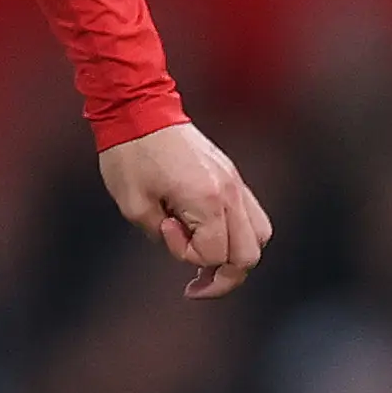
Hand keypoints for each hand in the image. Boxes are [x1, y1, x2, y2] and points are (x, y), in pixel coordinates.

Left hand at [98, 121, 271, 300]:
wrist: (138, 109)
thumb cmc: (130, 156)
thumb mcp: (134, 207)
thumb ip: (163, 236)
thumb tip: (186, 245)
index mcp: (207, 200)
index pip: (216, 255)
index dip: (188, 256)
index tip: (164, 229)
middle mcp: (230, 192)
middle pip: (250, 254)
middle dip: (224, 276)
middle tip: (195, 283)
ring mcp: (235, 182)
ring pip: (260, 236)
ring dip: (236, 255)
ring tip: (206, 259)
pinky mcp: (231, 175)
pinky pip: (252, 214)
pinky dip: (238, 233)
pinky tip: (210, 234)